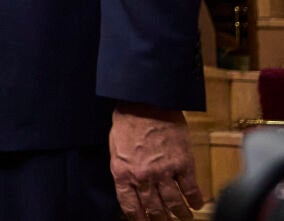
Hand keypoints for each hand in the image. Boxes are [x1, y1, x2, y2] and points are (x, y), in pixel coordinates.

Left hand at [110, 104, 202, 220]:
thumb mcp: (115, 149)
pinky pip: (190, 189)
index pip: (130, 206)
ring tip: (184, 217)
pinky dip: (195, 200)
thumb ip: (124, 169)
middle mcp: (142, 177)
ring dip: (180, 214)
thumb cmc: (127, 123)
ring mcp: (163, 172)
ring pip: (173, 203)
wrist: (145, 103)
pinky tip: (197, 204)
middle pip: (153, 208)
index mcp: (122, 173)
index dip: (138, 218)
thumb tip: (130, 187)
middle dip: (160, 219)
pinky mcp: (182, 164)